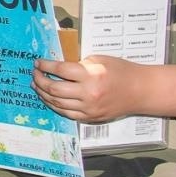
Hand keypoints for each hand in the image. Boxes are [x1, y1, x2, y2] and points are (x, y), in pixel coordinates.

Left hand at [31, 55, 145, 123]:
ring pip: (57, 103)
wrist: (140, 90)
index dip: (45, 66)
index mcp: (91, 75)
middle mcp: (88, 93)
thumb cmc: (121, 71)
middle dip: (40, 80)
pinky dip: (55, 106)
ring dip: (43, 94)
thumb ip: (78, 64)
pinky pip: (67, 113)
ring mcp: (89, 108)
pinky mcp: (91, 117)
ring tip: (37, 86)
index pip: (60, 70)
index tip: (38, 62)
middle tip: (34, 74)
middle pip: (54, 89)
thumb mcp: (99, 59)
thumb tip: (57, 67)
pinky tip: (49, 98)